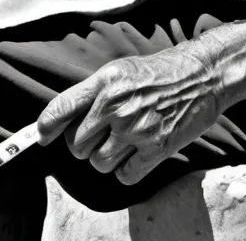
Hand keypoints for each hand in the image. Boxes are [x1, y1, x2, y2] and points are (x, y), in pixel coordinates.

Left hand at [36, 45, 221, 184]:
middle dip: (84, 144)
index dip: (46, 127)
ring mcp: (137, 128)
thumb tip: (62, 121)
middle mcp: (116, 104)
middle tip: (102, 134)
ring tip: (123, 142)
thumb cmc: (159, 72)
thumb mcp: (121, 70)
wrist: (202, 75)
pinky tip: (138, 154)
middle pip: (77, 145)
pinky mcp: (157, 148)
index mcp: (105, 81)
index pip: (60, 108)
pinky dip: (127, 170)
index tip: (43, 137)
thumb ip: (93, 92)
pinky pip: (124, 176)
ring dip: (106, 159)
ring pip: (98, 163)